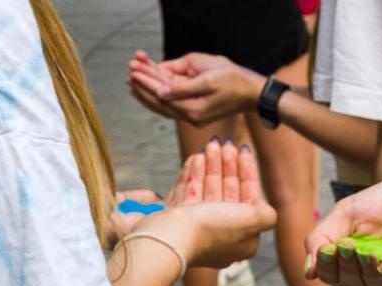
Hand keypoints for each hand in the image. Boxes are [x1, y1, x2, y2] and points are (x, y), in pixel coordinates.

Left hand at [128, 50, 266, 125]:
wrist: (252, 93)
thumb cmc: (234, 80)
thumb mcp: (208, 78)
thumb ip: (183, 86)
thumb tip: (161, 92)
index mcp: (193, 109)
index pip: (162, 96)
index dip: (147, 83)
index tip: (133, 72)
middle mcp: (191, 117)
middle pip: (160, 104)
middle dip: (143, 89)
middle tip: (129, 76)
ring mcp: (194, 117)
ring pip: (164, 107)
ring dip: (148, 95)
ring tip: (133, 85)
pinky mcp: (197, 113)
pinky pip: (172, 107)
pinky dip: (159, 99)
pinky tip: (151, 94)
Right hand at [136, 139, 275, 268]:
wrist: (170, 237)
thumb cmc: (212, 228)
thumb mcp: (251, 221)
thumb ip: (266, 215)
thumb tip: (265, 209)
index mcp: (241, 240)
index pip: (248, 201)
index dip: (247, 173)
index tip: (243, 150)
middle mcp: (220, 236)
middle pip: (227, 194)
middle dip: (226, 166)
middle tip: (224, 141)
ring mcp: (197, 230)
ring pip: (207, 192)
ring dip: (210, 166)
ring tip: (211, 144)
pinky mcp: (177, 222)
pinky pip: (188, 195)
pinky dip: (193, 176)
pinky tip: (196, 158)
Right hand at [303, 179, 381, 285]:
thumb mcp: (350, 212)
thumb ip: (323, 237)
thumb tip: (308, 273)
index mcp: (347, 264)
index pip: (331, 276)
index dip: (330, 264)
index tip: (337, 245)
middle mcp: (369, 282)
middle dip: (352, 267)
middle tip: (353, 247)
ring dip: (373, 274)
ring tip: (375, 254)